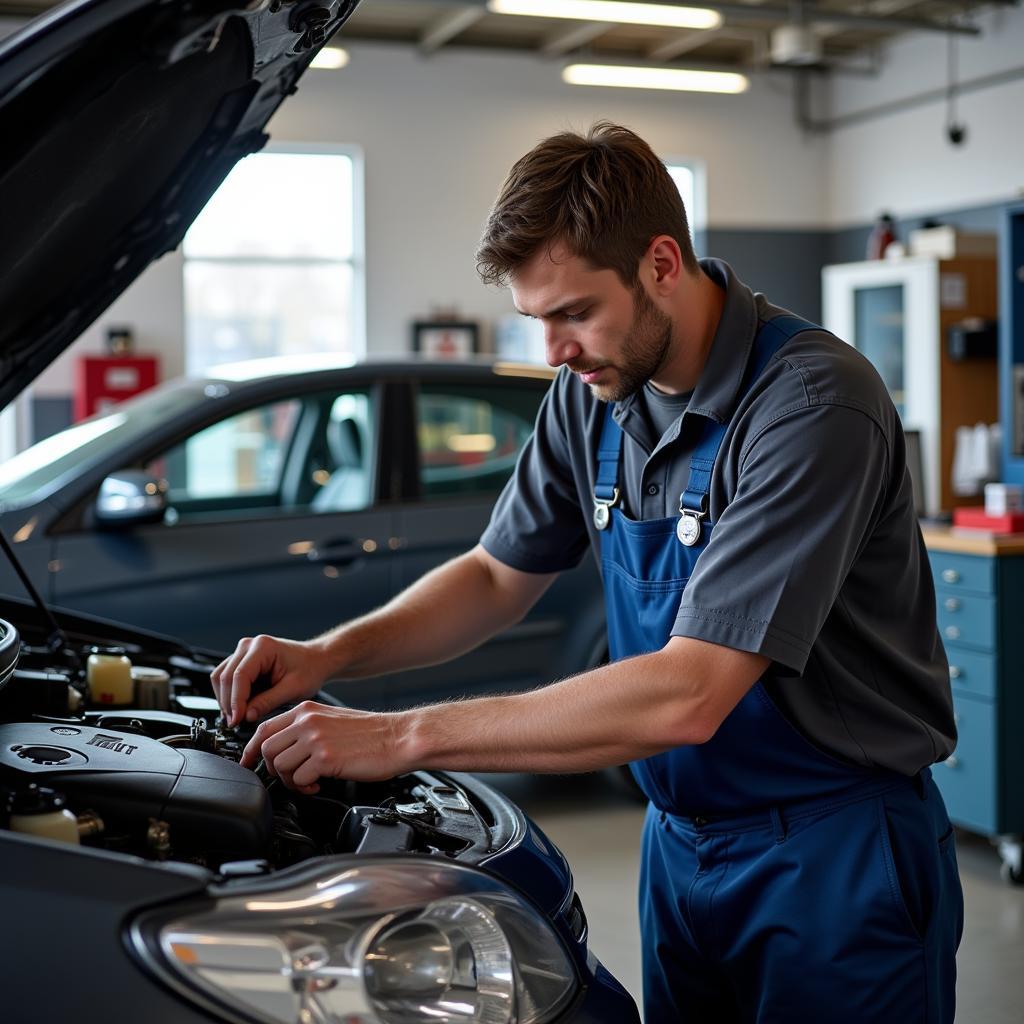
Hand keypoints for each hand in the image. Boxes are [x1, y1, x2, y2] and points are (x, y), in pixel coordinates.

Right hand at [211, 635, 326, 726]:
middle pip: (225, 677)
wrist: (316, 661)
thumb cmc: (309, 670)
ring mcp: (243, 652)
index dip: (235, 700)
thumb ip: (268, 702)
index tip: (236, 720)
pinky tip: (240, 709)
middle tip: (236, 723)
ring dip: (226, 700)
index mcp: (263, 647)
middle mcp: (249, 646)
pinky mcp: (242, 661)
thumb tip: (246, 716)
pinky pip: (226, 679)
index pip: (239, 675)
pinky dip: (229, 695)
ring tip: (238, 718)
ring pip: (221, 678)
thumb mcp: (293, 689)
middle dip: (228, 703)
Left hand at [239, 701, 404, 792]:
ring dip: (291, 781)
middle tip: (292, 777)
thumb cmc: (372, 732)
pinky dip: (306, 788)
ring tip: (309, 782)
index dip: (252, 749)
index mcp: (307, 710)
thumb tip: (286, 749)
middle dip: (275, 770)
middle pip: (266, 749)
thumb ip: (307, 728)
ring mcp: (315, 739)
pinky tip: (320, 784)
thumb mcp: (332, 719)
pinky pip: (299, 779)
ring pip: (279, 766)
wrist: (400, 737)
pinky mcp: (325, 758)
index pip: (264, 728)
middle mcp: (307, 721)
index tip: (249, 763)